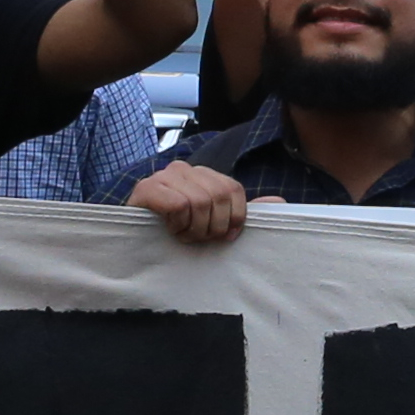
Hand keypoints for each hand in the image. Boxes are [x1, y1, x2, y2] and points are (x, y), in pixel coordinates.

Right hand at [131, 161, 253, 245]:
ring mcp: (164, 176)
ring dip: (192, 229)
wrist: (134, 245)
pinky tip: (166, 228)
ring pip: (199, 202)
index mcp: (203, 175)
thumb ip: (241, 212)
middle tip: (196, 237)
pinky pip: (177, 205)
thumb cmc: (175, 233)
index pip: (233, 188)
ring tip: (180, 234)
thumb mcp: (212, 223)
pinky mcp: (146, 188)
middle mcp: (184, 169)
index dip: (234, 217)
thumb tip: (280, 202)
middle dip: (212, 227)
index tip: (224, 236)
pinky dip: (177, 224)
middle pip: (218, 196)